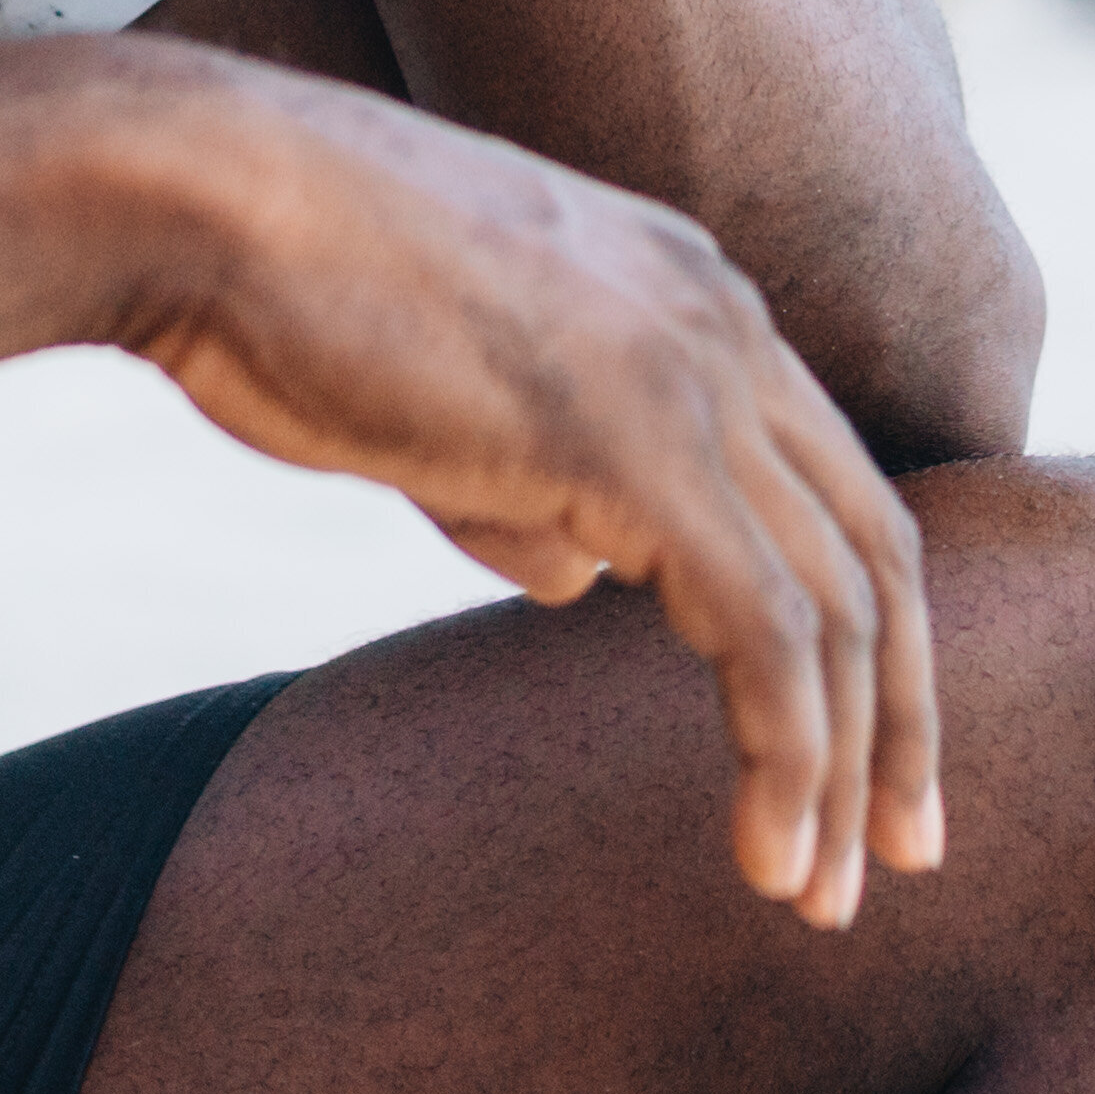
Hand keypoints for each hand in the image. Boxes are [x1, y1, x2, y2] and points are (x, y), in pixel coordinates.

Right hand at [107, 60, 948, 928]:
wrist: (194, 198)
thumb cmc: (273, 291)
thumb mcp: (437, 396)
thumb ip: (525, 482)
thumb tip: (579, 574)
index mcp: (684, 290)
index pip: (827, 481)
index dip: (859, 628)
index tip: (856, 760)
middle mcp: (722, 319)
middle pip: (877, 545)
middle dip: (900, 715)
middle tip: (900, 857)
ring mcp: (692, 372)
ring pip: (840, 603)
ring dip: (846, 767)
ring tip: (819, 895)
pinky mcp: (640, 442)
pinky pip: (768, 630)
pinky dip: (787, 755)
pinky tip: (765, 853)